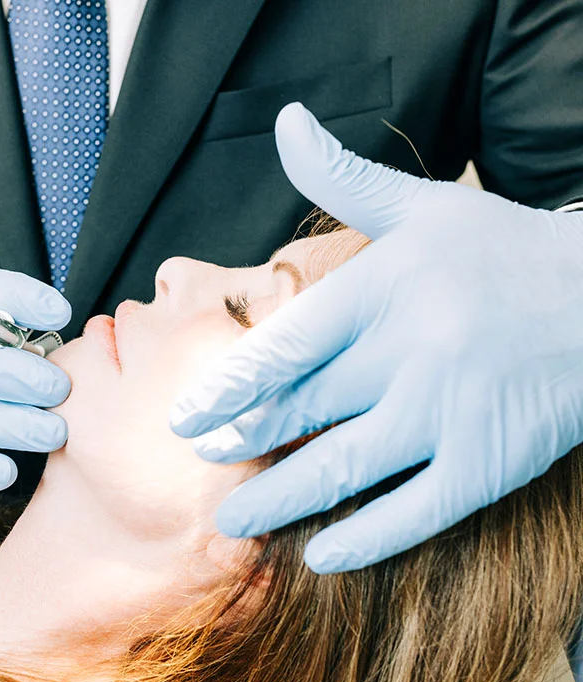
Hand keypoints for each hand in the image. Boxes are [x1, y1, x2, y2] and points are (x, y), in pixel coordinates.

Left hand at [170, 102, 582, 572]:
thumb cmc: (499, 252)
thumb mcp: (421, 206)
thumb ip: (343, 176)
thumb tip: (287, 124)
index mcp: (383, 288)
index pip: (283, 346)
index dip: (226, 387)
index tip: (185, 416)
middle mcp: (409, 351)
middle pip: (302, 408)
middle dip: (245, 439)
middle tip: (202, 461)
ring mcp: (449, 412)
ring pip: (343, 467)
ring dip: (280, 500)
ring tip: (233, 522)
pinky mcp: (487, 461)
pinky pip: (415, 512)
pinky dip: (366, 539)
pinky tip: (321, 555)